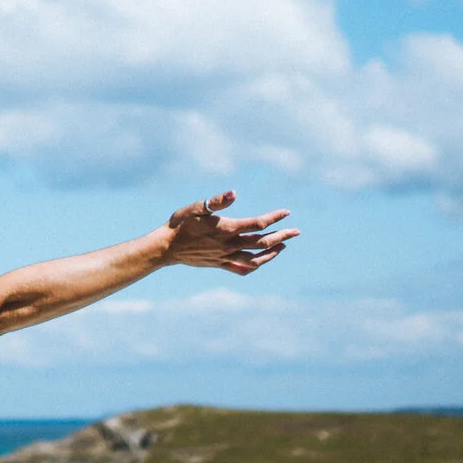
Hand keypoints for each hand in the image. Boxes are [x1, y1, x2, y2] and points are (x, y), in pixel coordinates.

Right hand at [160, 190, 295, 274]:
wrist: (166, 246)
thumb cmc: (181, 223)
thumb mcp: (196, 208)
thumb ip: (216, 202)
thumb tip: (233, 194)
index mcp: (227, 229)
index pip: (258, 224)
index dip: (274, 218)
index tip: (287, 212)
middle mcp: (229, 245)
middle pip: (262, 242)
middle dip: (281, 236)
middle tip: (296, 231)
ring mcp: (226, 257)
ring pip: (256, 259)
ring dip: (272, 253)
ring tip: (283, 246)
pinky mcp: (220, 264)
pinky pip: (243, 269)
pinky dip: (256, 266)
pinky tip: (261, 261)